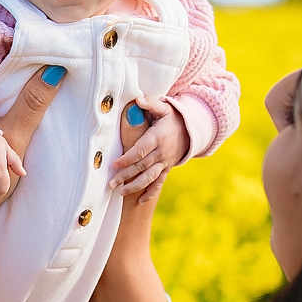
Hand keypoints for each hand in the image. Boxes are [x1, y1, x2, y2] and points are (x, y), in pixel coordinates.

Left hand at [108, 101, 169, 256]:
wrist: (191, 130)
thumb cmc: (172, 117)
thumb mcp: (164, 107)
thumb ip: (151, 104)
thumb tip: (138, 99)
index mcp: (157, 138)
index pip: (140, 151)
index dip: (127, 159)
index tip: (114, 165)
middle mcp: (161, 153)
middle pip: (141, 167)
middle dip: (126, 176)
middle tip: (110, 184)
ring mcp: (164, 163)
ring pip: (149, 178)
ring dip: (135, 187)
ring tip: (120, 193)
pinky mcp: (167, 169)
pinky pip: (159, 183)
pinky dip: (151, 193)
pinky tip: (140, 201)